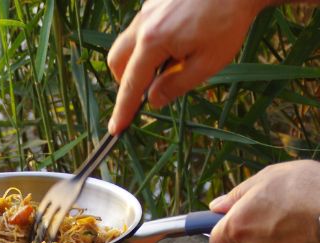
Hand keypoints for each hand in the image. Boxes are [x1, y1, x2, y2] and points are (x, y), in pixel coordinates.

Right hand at [107, 0, 266, 134]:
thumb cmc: (228, 22)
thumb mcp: (208, 63)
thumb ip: (176, 85)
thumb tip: (153, 100)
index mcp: (153, 41)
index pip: (131, 83)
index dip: (123, 109)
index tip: (115, 129)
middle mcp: (142, 24)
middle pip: (117, 61)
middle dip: (126, 81)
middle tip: (149, 89)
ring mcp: (145, 10)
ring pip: (126, 44)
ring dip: (139, 61)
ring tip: (172, 60)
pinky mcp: (153, 3)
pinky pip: (139, 30)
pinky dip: (148, 44)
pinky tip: (177, 40)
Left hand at [209, 160, 319, 242]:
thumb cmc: (307, 187)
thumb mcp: (268, 178)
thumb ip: (237, 195)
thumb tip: (216, 207)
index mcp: (239, 226)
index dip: (224, 236)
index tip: (233, 226)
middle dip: (258, 231)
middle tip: (279, 210)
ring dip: (280, 239)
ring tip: (301, 217)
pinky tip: (312, 229)